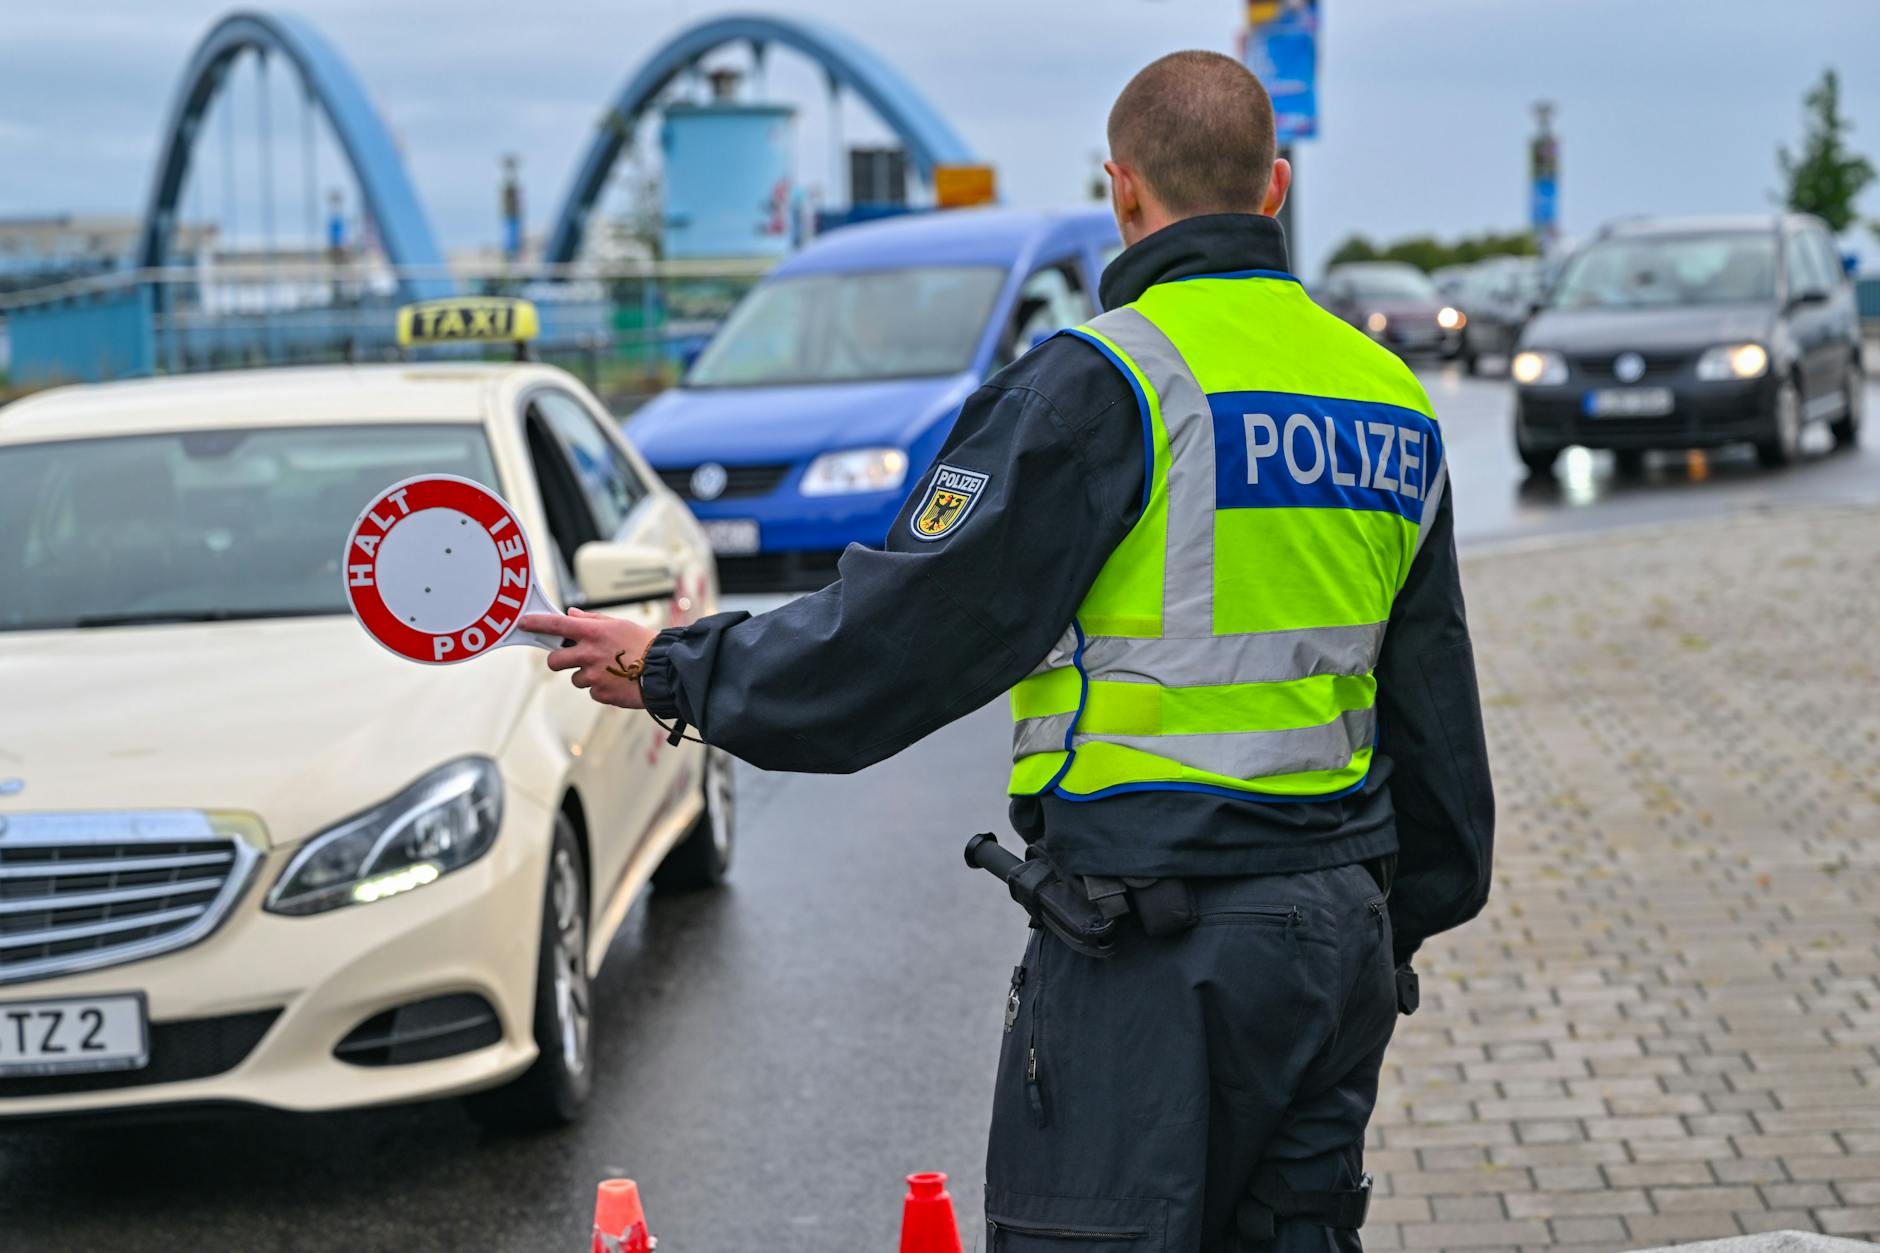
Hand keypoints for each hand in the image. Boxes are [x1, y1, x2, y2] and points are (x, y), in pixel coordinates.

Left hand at [518, 607, 655, 709]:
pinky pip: (592, 691)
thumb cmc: (644, 643)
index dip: (537, 623)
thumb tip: (571, 614)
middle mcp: (589, 654)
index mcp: (593, 633)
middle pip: (554, 661)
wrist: (665, 671)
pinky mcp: (600, 694)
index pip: (557, 625)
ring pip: (575, 678)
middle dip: (559, 661)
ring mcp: (593, 676)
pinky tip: (618, 681)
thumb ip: (591, 620)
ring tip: (610, 671)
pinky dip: (602, 688)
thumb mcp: (619, 625)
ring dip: (586, 676)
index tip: (523, 622)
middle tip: (573, 659)